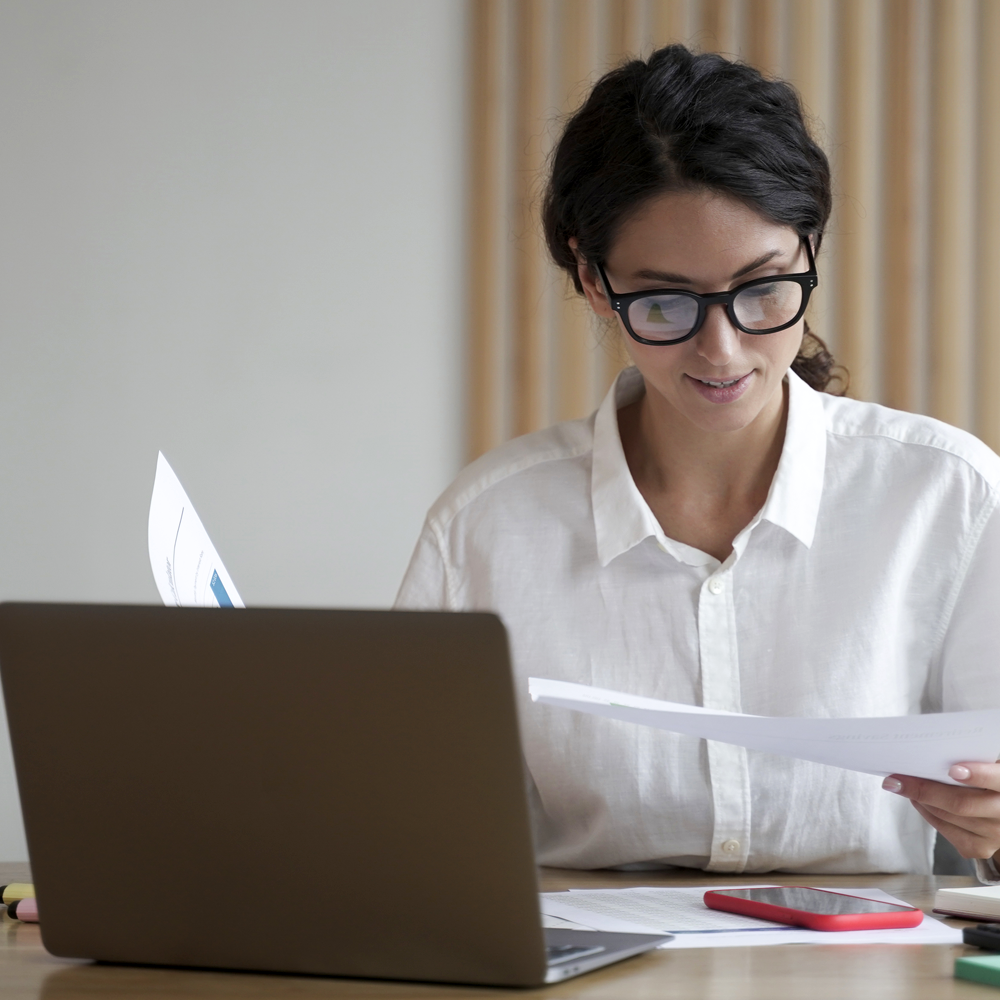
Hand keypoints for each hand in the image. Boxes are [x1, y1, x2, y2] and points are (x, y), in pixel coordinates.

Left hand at [883, 763, 999, 859]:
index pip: (998, 779)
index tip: (953, 769)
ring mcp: (994, 835)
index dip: (978, 774)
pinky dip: (926, 813)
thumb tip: (937, 747)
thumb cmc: (988, 778)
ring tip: (901, 785)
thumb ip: (974, 756)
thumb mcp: (988, 764)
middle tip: (897, 779)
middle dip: (925, 790)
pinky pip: (945, 830)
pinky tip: (917, 800)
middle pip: (962, 803)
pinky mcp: (980, 848)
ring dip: (920, 800)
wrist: (999, 809)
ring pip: (948, 817)